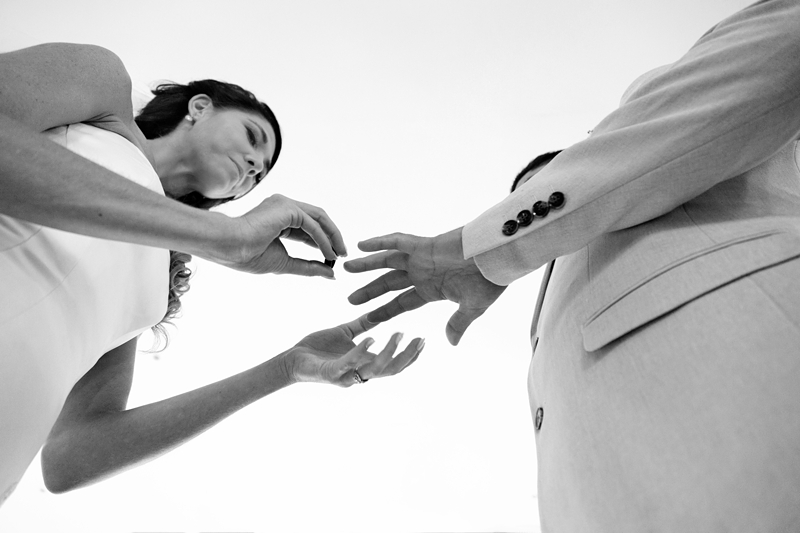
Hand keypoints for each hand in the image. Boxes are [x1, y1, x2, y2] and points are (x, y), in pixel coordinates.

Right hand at [215, 194, 346, 276]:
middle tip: (342, 254)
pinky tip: (328, 253)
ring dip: (332, 236)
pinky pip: (312, 224)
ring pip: (318, 218)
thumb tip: (330, 273)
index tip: (332, 256)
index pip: (307, 227)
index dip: (322, 241)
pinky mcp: (288, 208)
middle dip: (332, 236)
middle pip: (317, 219)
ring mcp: (285, 205)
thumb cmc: (248, 255)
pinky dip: (323, 239)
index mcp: (278, 218)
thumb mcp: (285, 263)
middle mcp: (283, 207)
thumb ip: (308, 266)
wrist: (230, 247)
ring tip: (339, 254)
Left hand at [285, 315, 424, 386]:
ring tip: (399, 334)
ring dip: (389, 352)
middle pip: (391, 371)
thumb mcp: (345, 333)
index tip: (423, 340)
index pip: (393, 365)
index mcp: (364, 364)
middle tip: (419, 340)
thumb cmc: (317, 349)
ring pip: (374, 369)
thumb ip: (362, 325)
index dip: (410, 356)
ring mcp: (346, 375)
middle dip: (407, 357)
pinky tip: (371, 338)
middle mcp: (358, 373)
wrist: (292, 359)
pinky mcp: (331, 372)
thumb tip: (380, 313)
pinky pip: (350, 363)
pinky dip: (362, 350)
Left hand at [344, 228, 505, 345]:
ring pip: (387, 261)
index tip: (367, 319)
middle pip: (388, 283)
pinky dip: (380, 242)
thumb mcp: (472, 308)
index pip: (401, 303)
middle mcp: (422, 273)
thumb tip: (451, 343)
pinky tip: (362, 244)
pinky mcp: (425, 245)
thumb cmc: (489, 281)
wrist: (498, 258)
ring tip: (346, 268)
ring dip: (367, 264)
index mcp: (431, 290)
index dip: (384, 311)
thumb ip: (458, 324)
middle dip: (369, 290)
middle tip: (349, 298)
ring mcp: (422, 258)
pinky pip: (398, 241)